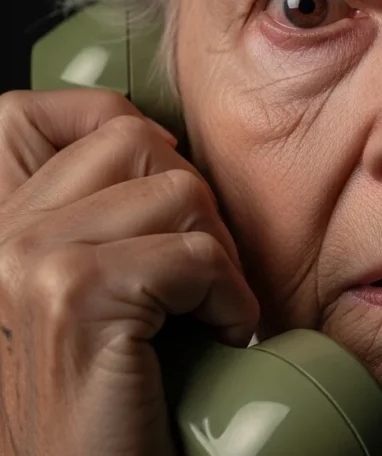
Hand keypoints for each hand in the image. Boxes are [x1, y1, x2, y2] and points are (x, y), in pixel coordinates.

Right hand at [0, 89, 258, 455]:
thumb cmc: (112, 395)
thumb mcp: (94, 290)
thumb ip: (106, 216)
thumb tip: (170, 147)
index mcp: (0, 224)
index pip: (51, 111)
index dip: (131, 134)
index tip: (171, 211)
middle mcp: (0, 233)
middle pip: (135, 140)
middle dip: (195, 207)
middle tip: (201, 278)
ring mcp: (29, 261)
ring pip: (181, 191)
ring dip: (221, 259)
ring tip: (209, 313)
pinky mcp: (76, 297)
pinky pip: (199, 255)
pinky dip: (233, 301)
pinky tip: (221, 339)